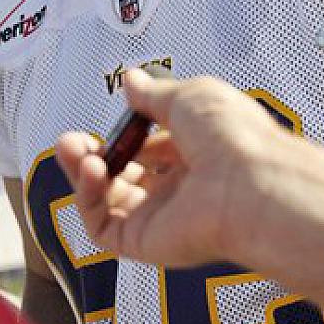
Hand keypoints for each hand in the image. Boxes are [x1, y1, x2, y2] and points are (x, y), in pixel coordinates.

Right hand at [56, 70, 281, 266]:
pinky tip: (90, 170)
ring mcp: (162, 217)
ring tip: (72, 149)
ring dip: (82, 173)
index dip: (127, 133)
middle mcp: (180, 187)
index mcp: (197, 153)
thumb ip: (153, 94)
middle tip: (73, 140)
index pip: (151, 148)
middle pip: (124, 176)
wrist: (251, 183)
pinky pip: (103, 226)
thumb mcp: (188, 97)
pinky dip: (88, 197)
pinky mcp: (146, 242)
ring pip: (107, 201)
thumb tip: (131, 81)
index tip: (115, 117)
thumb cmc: (234, 137)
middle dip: (93, 154)